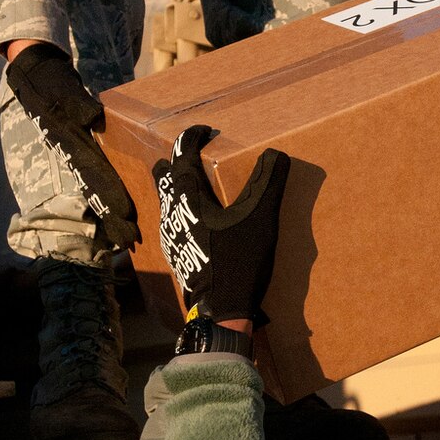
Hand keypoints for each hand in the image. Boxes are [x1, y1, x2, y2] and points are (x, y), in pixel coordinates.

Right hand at [5, 43, 139, 251]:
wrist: (35, 77)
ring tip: (125, 238)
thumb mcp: (63, 89)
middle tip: (129, 241)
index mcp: (71, 141)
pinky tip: (117, 215)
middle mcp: (73, 153)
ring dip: (108, 213)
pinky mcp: (78, 151)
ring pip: (94, 188)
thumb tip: (91, 118)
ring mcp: (75, 154)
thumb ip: (78, 104)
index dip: (109, 192)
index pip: (94, 172)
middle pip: (95, 189)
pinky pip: (94, 178)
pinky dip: (104, 198)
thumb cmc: (52, 83)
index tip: (125, 212)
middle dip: (111, 215)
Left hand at [153, 125, 290, 324]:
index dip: (192, 137)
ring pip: (165, 198)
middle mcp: (171, 211)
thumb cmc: (239, 260)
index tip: (205, 130)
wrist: (222, 309)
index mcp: (189, 197)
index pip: (182, 154)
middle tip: (198, 156)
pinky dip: (182, 208)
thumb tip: (276, 154)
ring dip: (179, 186)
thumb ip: (268, 183)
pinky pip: (171, 218)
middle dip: (178, 160)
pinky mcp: (173, 251)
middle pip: (163, 174)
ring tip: (202, 185)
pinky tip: (201, 219)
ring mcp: (168, 233)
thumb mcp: (260, 219)